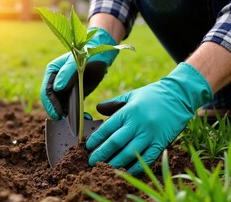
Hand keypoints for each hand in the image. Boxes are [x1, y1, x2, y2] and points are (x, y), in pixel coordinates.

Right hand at [41, 28, 118, 119]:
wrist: (102, 55)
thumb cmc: (89, 54)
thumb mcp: (77, 63)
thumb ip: (67, 74)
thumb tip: (57, 88)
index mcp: (52, 71)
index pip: (46, 91)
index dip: (50, 105)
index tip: (57, 115)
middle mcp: (56, 80)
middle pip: (52, 101)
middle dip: (58, 112)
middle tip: (66, 123)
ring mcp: (64, 87)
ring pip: (61, 105)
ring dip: (68, 115)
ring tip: (77, 122)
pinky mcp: (73, 93)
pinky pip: (71, 106)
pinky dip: (75, 113)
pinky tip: (84, 117)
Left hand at [86, 63, 212, 174]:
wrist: (178, 96)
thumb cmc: (152, 95)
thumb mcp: (131, 95)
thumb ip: (113, 102)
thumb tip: (97, 108)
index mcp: (128, 111)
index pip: (108, 128)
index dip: (96, 139)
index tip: (88, 147)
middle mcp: (138, 124)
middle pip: (116, 143)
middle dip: (102, 154)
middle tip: (91, 162)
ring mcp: (150, 134)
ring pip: (130, 153)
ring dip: (115, 162)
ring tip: (105, 168)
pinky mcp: (161, 142)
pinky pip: (147, 158)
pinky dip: (136, 166)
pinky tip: (126, 171)